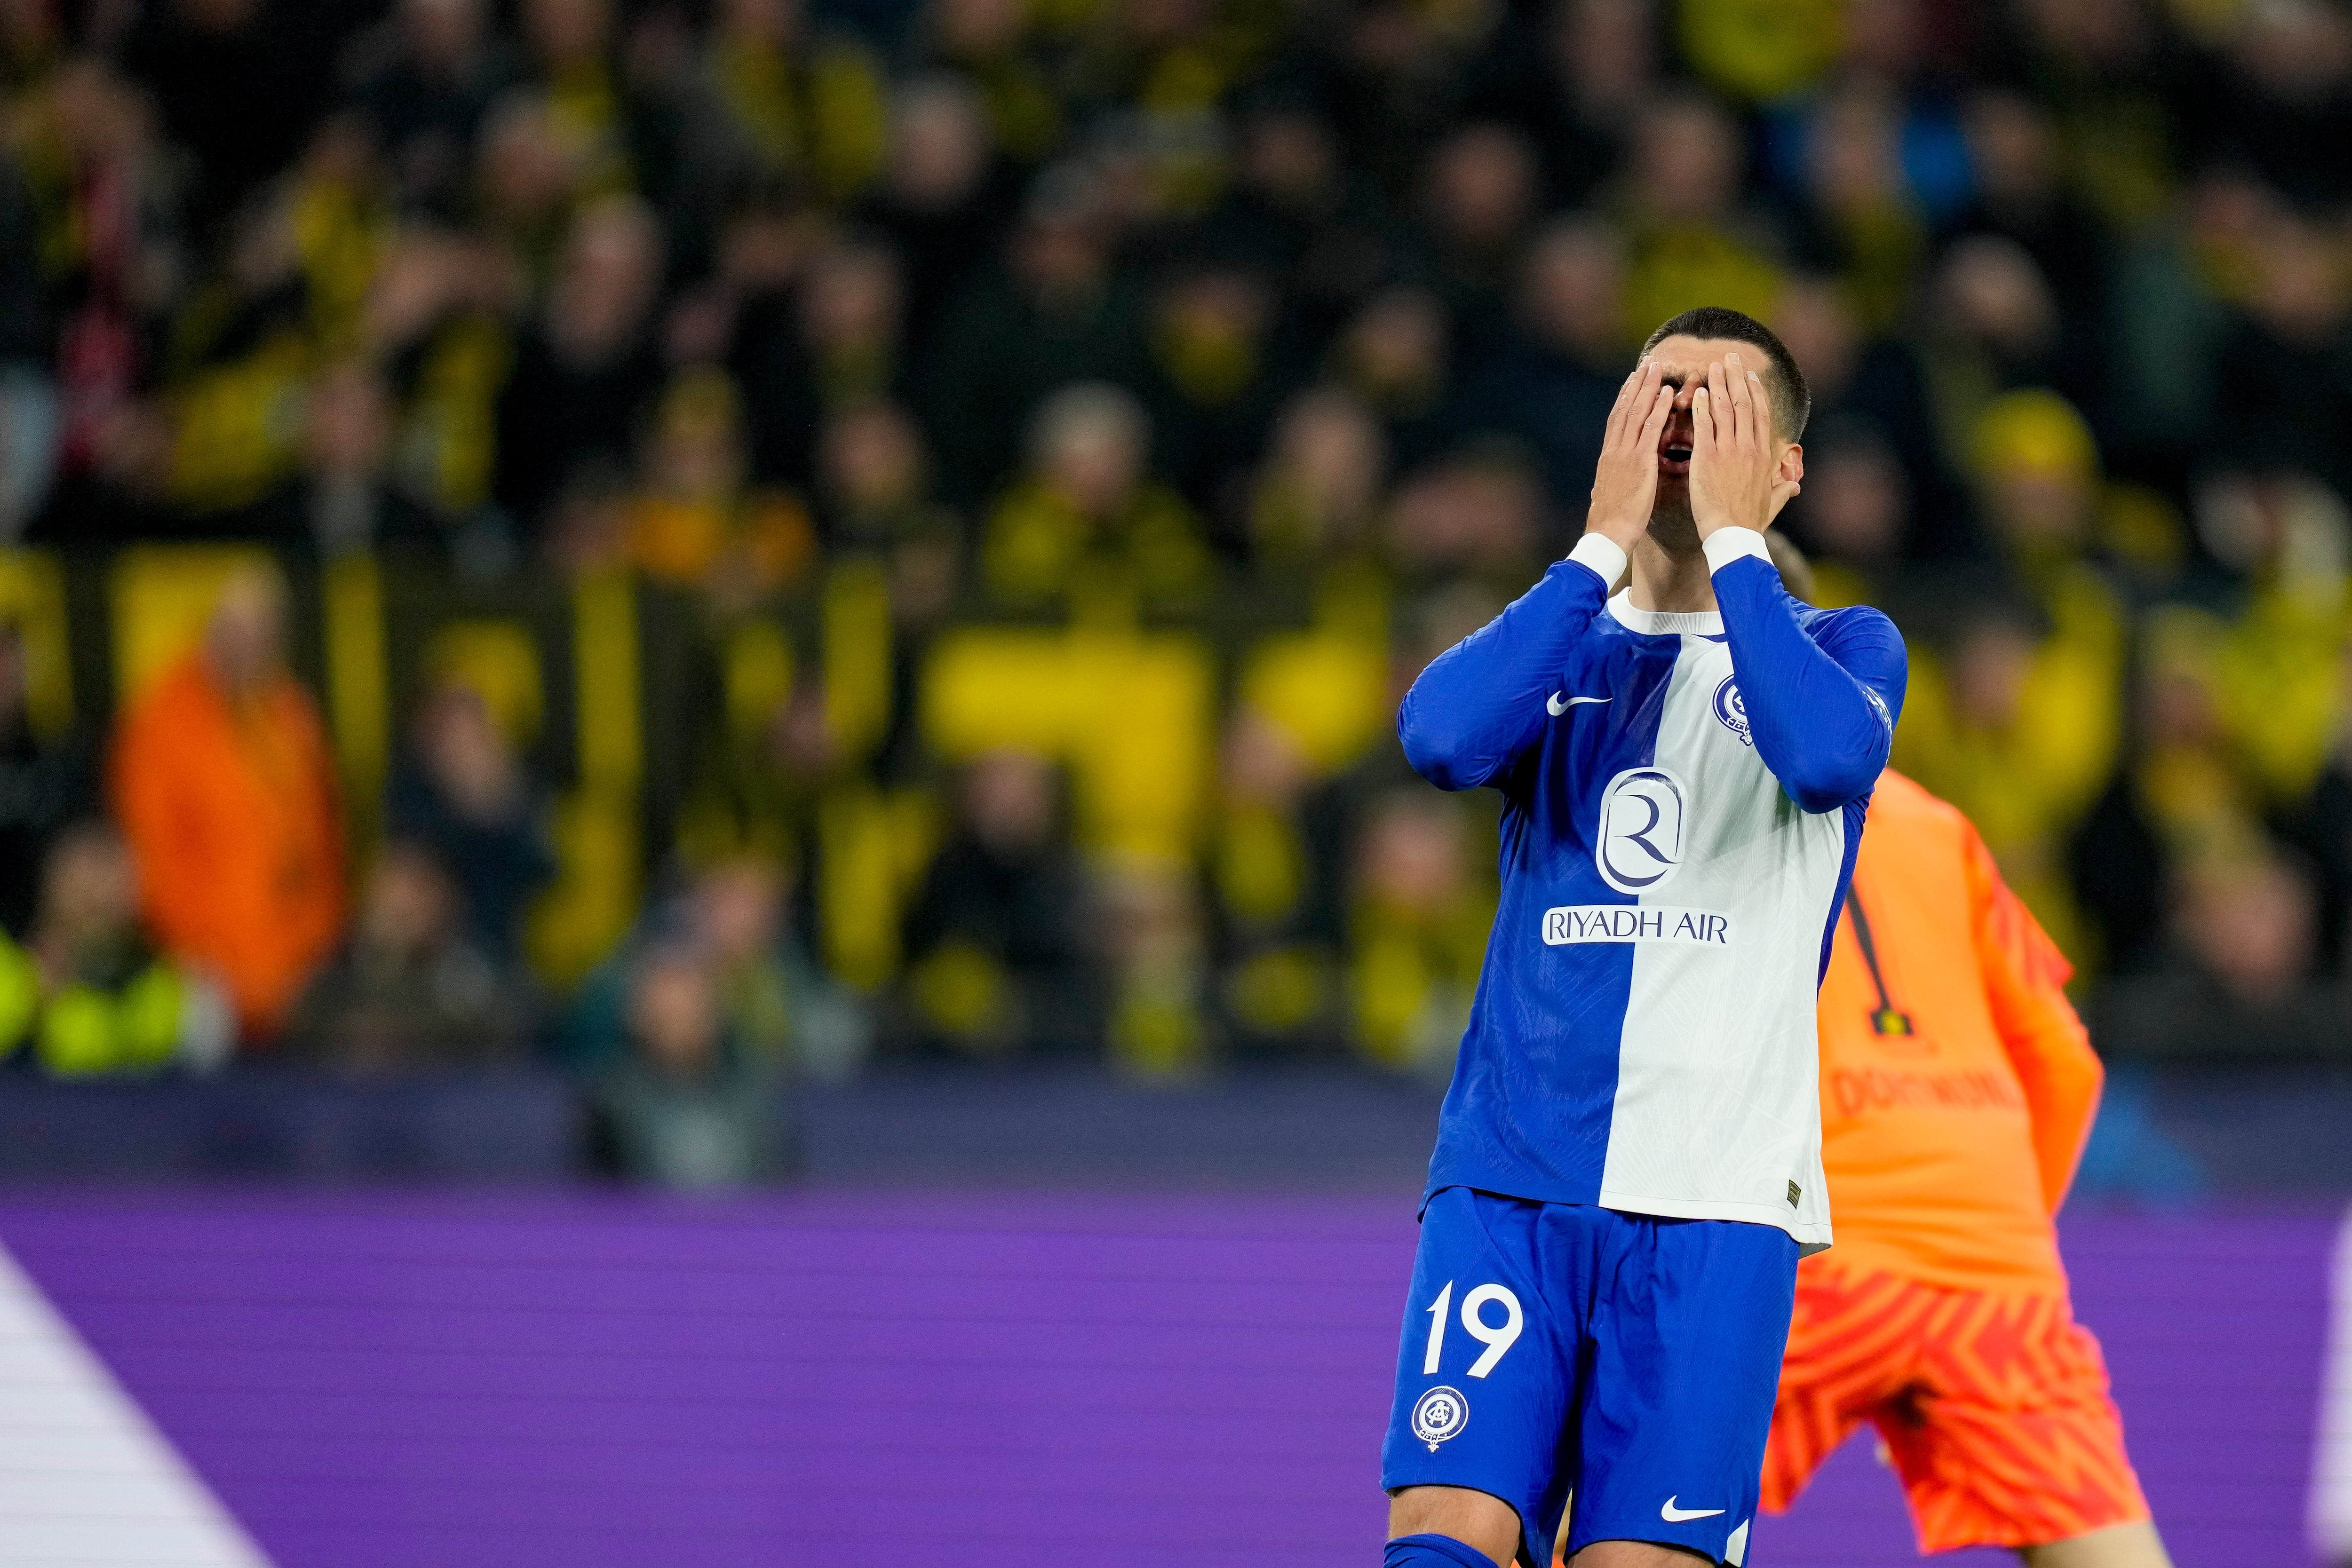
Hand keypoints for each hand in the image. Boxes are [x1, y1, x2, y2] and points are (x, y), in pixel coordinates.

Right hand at [1583, 357, 1674, 552]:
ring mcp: (1625, 453)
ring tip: (1658, 368)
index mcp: (1609, 456)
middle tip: (1648, 364)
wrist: (1607, 534)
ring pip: (1635, 412)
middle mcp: (1614, 449)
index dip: (1625, 397)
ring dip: (1648, 388)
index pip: (1617, 419)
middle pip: (1625, 408)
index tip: (1634, 380)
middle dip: (1637, 385)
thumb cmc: (1612, 520)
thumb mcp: (1612, 492)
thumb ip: (1616, 477)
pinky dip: (1658, 409)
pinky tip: (1667, 393)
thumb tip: (1615, 476)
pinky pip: (1649, 429)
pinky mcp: (1639, 462)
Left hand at [1687, 352, 1800, 538]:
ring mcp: (1728, 450)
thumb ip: (1782, 490)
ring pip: (1724, 409)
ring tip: (1711, 366)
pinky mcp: (1707, 458)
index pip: (1759, 414)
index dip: (1754, 392)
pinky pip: (1704, 426)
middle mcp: (1748, 447)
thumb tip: (1795, 486)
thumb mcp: (1772, 504)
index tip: (1748, 375)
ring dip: (1718, 384)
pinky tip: (1696, 392)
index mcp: (1763, 454)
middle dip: (1735, 377)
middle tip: (1728, 357)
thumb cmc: (1750, 523)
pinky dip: (1701, 407)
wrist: (1734, 536)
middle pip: (1743, 403)